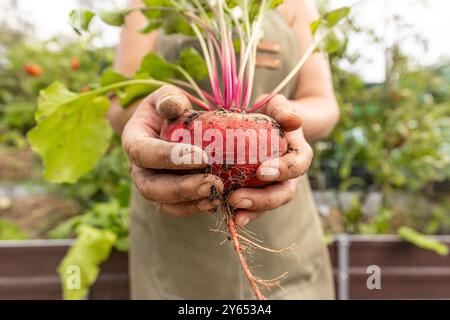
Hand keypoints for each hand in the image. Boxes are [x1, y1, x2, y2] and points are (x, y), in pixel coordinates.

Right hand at [122, 85, 223, 215]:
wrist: (169, 125)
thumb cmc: (169, 109)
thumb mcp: (166, 97)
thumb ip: (168, 99)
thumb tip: (172, 106)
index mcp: (134, 141)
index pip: (143, 152)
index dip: (169, 157)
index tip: (202, 156)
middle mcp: (139, 168)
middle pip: (150, 187)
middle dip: (182, 187)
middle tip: (212, 182)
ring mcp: (152, 185)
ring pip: (163, 203)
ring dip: (191, 201)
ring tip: (218, 192)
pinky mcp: (168, 197)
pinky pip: (176, 209)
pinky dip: (195, 208)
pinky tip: (216, 201)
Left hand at [227, 95, 312, 226]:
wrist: (265, 124)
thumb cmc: (271, 114)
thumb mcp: (278, 107)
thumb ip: (284, 111)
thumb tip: (294, 121)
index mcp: (298, 155)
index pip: (297, 165)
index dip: (283, 171)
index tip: (262, 171)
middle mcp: (288, 175)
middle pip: (282, 193)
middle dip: (262, 200)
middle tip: (237, 199)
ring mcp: (272, 186)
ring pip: (266, 205)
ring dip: (250, 211)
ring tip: (232, 214)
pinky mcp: (256, 191)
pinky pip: (250, 205)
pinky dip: (239, 211)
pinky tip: (223, 213)